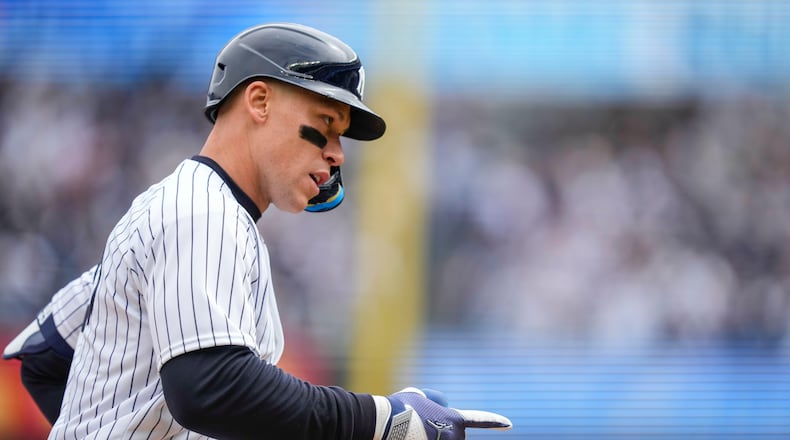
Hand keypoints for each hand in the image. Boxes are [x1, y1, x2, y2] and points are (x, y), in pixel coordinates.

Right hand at [372, 387, 511, 439]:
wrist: (386, 421)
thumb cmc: (400, 407)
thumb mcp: (419, 395)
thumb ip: (434, 400)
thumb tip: (438, 406)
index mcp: (454, 418)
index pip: (480, 420)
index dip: (495, 422)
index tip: (509, 424)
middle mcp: (455, 435)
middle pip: (453, 436)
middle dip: (439, 432)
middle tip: (419, 425)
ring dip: (428, 437)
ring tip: (412, 433)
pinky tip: (414, 437)